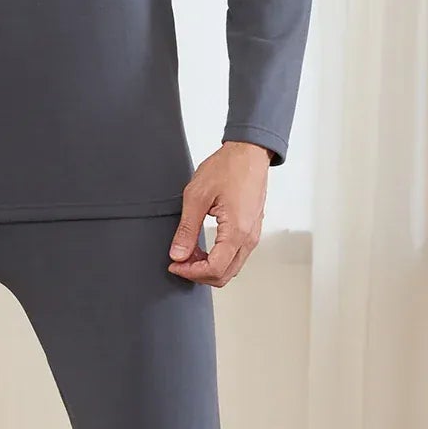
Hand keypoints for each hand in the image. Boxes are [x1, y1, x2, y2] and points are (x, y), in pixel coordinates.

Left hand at [167, 141, 268, 284]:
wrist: (249, 152)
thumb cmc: (227, 167)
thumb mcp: (197, 196)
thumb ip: (187, 229)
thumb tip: (178, 254)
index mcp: (237, 231)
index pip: (215, 269)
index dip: (191, 272)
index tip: (175, 264)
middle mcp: (249, 238)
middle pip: (225, 275)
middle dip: (199, 274)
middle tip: (179, 261)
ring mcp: (253, 235)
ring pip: (231, 268)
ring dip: (208, 267)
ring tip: (188, 252)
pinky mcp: (251, 230)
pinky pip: (235, 256)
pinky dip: (218, 258)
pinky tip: (202, 247)